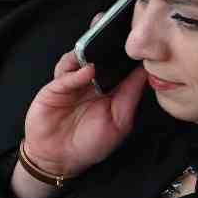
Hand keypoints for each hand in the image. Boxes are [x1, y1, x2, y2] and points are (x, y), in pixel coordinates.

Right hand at [19, 49, 146, 179]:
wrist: (59, 159)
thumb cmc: (91, 144)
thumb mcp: (120, 122)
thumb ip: (130, 96)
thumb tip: (144, 72)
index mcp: (109, 90)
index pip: (119, 66)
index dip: (128, 56)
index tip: (140, 45)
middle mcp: (90, 83)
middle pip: (99, 58)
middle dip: (107, 47)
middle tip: (120, 39)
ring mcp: (71, 84)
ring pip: (78, 60)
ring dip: (89, 53)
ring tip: (101, 51)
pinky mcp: (53, 89)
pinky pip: (64, 76)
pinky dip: (75, 71)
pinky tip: (86, 70)